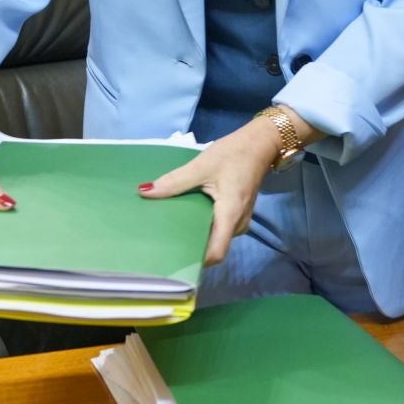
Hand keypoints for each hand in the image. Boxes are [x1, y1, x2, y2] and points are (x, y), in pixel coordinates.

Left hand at [139, 119, 283, 264]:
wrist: (260, 144)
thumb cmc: (233, 154)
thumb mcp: (201, 166)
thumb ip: (174, 182)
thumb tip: (144, 192)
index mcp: (230, 215)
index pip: (216, 253)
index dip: (196, 260)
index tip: (172, 258)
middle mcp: (238, 225)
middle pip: (213, 247)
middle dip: (190, 246)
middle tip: (163, 241)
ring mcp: (239, 221)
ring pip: (216, 238)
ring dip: (196, 234)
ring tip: (171, 228)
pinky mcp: (237, 215)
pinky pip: (219, 228)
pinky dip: (204, 225)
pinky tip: (187, 216)